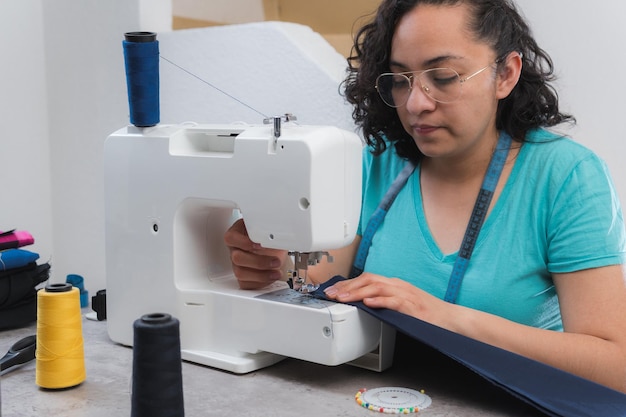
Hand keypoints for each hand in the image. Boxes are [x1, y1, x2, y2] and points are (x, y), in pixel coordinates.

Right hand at [223, 219, 290, 289]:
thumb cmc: (269, 234)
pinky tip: (271, 277)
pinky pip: (246, 284)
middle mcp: (235, 249)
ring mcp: (237, 264)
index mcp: (237, 233)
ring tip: (277, 272)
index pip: (231, 238)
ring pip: (240, 273)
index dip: (245, 243)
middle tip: (276, 261)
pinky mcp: (243, 277)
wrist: (277, 245)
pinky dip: (260, 283)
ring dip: (261, 275)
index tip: (261, 245)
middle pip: (237, 258)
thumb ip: (269, 230)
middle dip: (259, 262)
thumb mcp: (270, 227)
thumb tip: (276, 238)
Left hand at [323, 272, 451, 326]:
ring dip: (358, 293)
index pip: (367, 278)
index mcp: (395, 284)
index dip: (348, 283)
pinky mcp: (413, 307)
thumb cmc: (427, 314)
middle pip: (369, 279)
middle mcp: (399, 286)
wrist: (451, 320)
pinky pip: (394, 301)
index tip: (333, 290)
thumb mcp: (401, 304)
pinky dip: (380, 301)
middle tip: (331, 294)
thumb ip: (384, 301)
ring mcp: (407, 295)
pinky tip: (368, 304)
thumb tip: (363, 304)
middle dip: (347, 286)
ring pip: (378, 288)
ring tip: (343, 299)